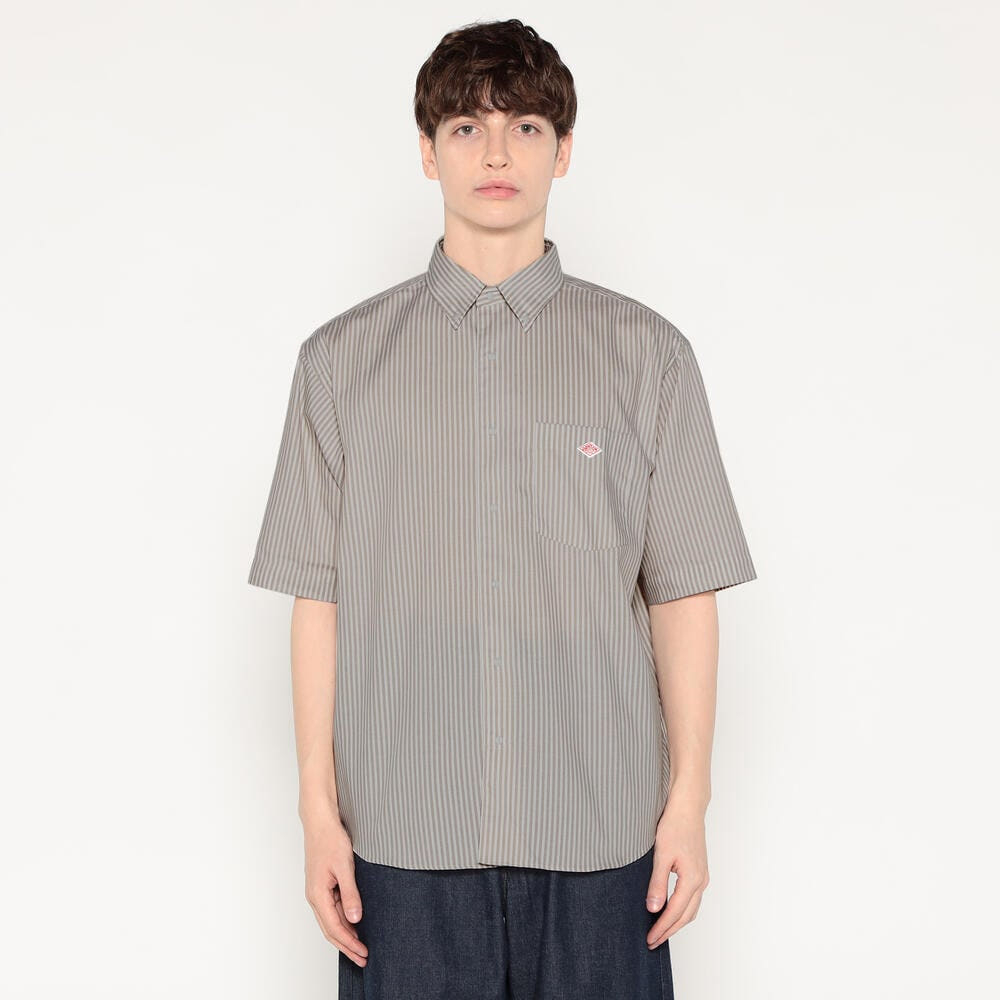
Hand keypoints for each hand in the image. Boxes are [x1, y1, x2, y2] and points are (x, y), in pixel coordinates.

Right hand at [302, 809, 368, 967]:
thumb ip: (350, 893)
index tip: (363, 953)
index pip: (334, 928)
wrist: (320, 822)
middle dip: (347, 946)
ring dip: (345, 935)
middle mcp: (314, 896)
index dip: (349, 943)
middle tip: (363, 958)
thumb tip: (355, 918)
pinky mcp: (322, 885)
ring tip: (360, 946)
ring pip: (331, 921)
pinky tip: (353, 924)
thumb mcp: (345, 867)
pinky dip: (343, 921)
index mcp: (317, 895)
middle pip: (330, 930)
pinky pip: (332, 909)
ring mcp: (317, 891)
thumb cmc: (330, 839)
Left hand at [644, 795, 709, 947]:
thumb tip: (653, 908)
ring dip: (676, 922)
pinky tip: (670, 910)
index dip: (662, 928)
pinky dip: (682, 910)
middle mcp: (701, 881)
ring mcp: (702, 876)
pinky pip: (692, 899)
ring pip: (691, 909)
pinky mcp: (699, 871)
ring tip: (660, 930)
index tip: (650, 939)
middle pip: (686, 916)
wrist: (687, 808)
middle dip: (669, 930)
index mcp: (692, 879)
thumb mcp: (661, 855)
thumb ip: (658, 883)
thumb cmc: (674, 826)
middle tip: (653, 941)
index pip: (675, 913)